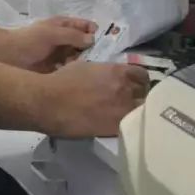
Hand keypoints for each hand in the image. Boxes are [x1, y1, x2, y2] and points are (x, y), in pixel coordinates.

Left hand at [1, 16, 96, 72]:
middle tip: (103, 60)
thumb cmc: (30, 41)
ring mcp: (62, 54)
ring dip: (85, 63)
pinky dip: (76, 72)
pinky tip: (81, 78)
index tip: (107, 43)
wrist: (9, 57)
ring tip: (90, 70)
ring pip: (80, 58)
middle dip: (94, 50)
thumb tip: (93, 39)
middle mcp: (66, 39)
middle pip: (86, 43)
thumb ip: (72, 35)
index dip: (97, 32)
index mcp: (64, 25)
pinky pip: (72, 69)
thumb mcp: (51, 33)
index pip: (86, 26)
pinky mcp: (58, 68)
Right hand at [33, 62, 149, 139]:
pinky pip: (129, 125)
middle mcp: (125, 90)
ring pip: (141, 111)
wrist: (49, 102)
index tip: (134, 84)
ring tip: (126, 112)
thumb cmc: (63, 80)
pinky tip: (119, 123)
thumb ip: (105, 71)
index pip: (143, 75)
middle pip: (145, 94)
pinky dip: (127, 123)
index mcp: (118, 72)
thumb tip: (110, 77)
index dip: (139, 80)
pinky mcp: (115, 128)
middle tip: (132, 99)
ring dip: (136, 110)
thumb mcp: (87, 66)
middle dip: (140, 95)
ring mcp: (121, 110)